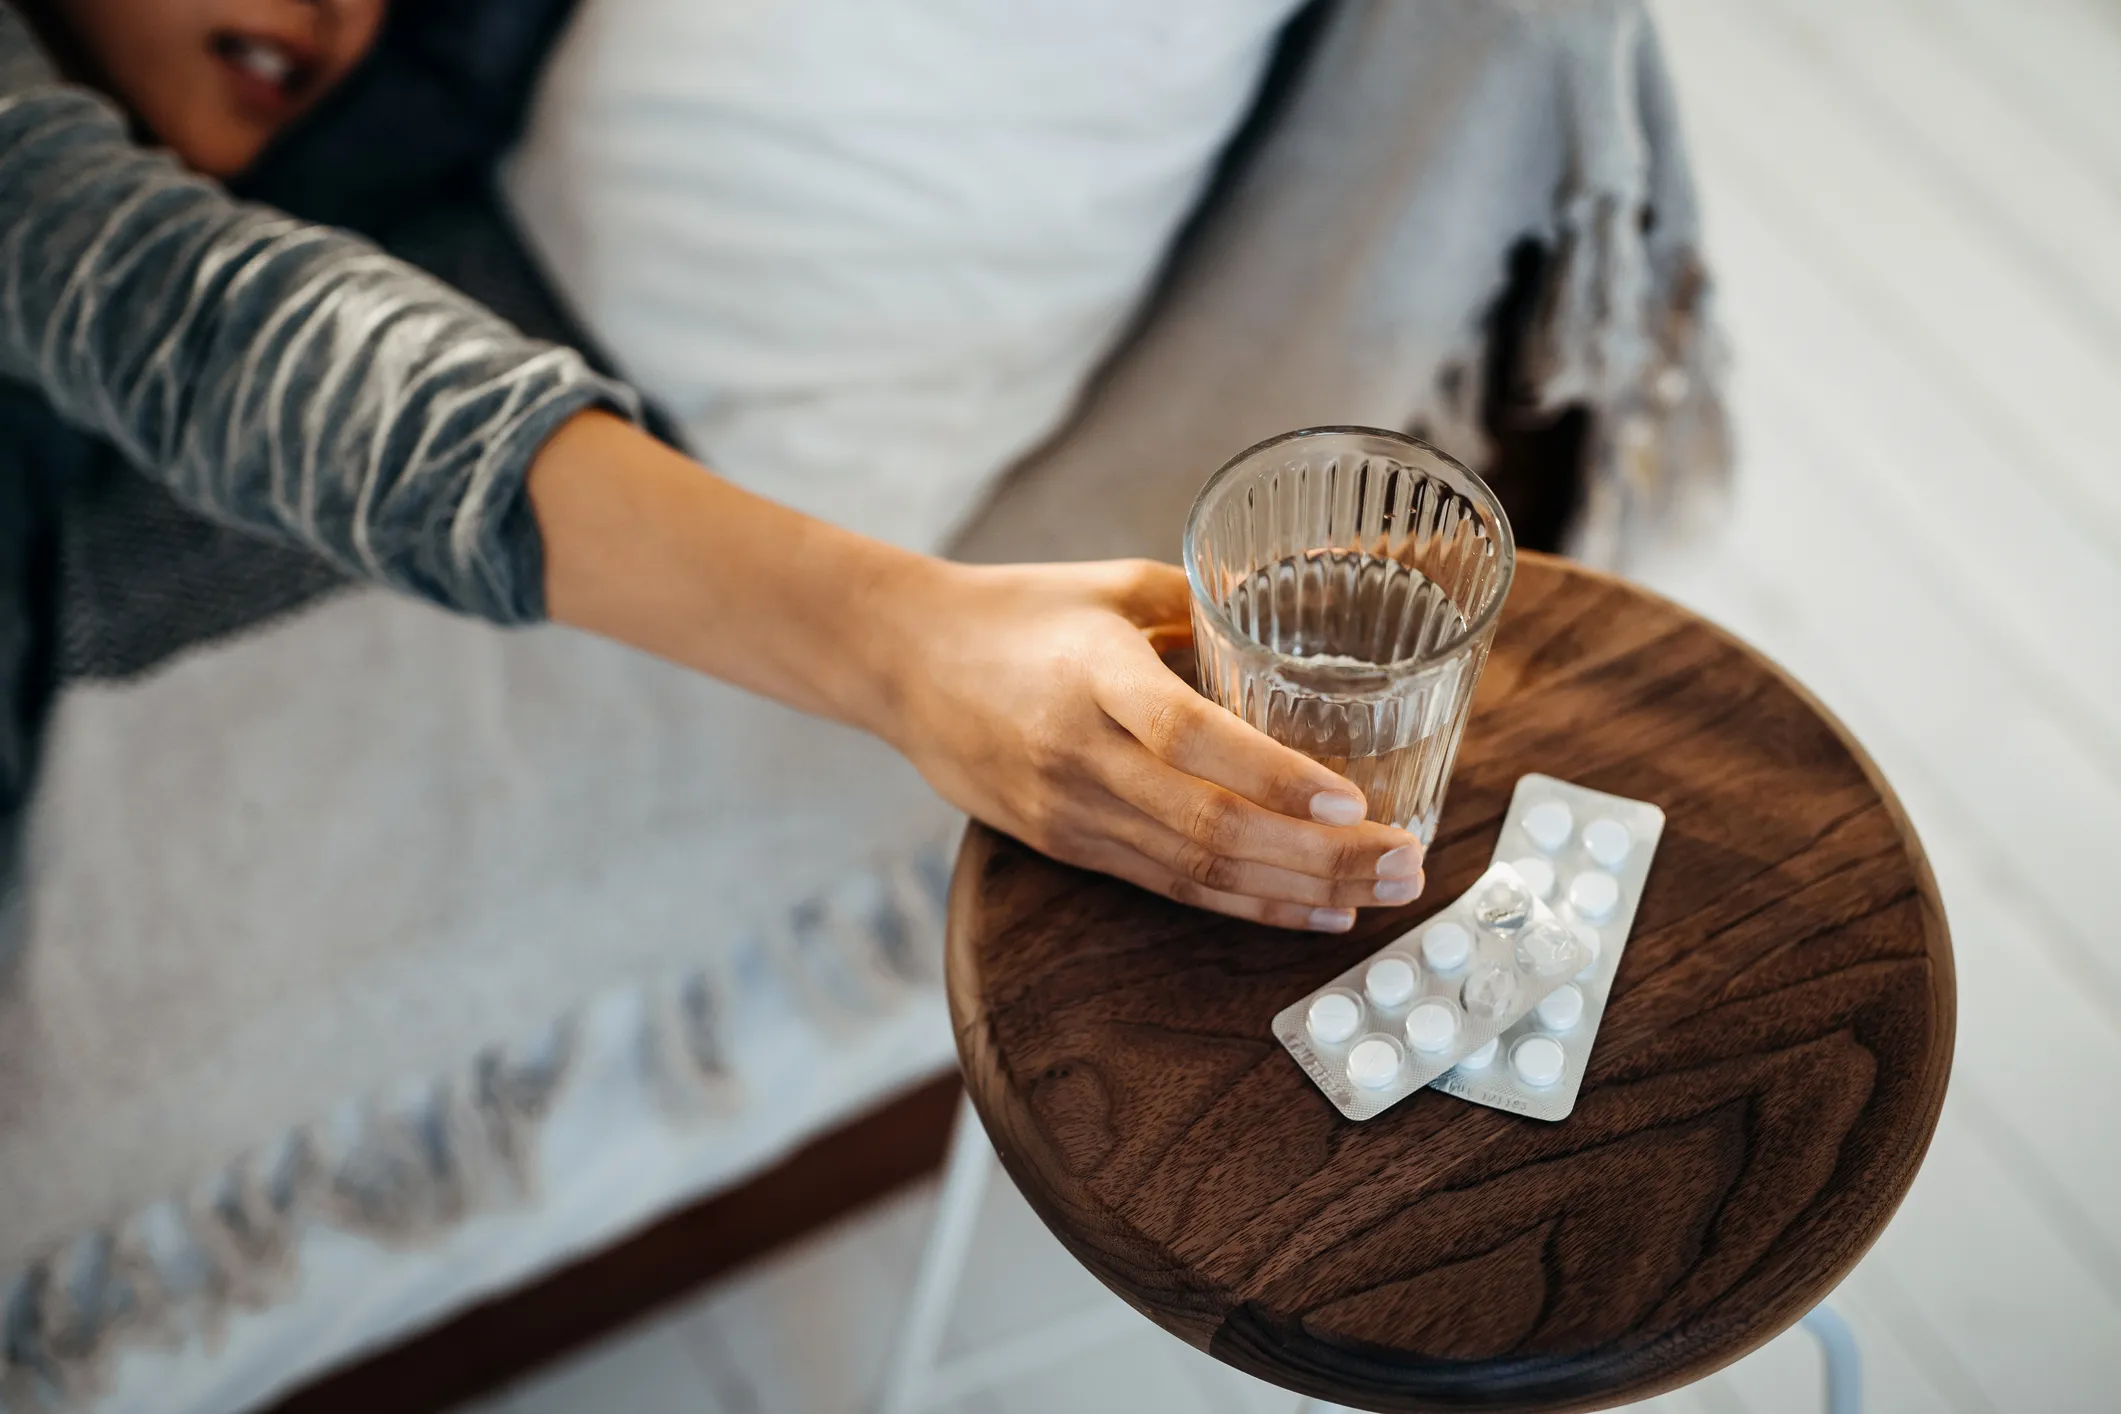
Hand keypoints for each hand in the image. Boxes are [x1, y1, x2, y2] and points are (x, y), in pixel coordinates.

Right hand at [876, 558, 1426, 930]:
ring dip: (1299, 891)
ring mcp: (1070, 811)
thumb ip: (1207, 607)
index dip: (1272, 778)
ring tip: (1383, 892)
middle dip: (1320, 856)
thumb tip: (1303, 624)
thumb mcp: (1114, 585)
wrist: (902, 662)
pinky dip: (1248, 905)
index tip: (1352, 800)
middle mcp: (1080, 754)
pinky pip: (1170, 887)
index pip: (1188, 736)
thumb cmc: (1019, 610)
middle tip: (1408, 860)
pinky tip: (1314, 910)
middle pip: (1208, 827)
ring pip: (1196, 872)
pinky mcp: (1066, 845)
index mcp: (1094, 674)